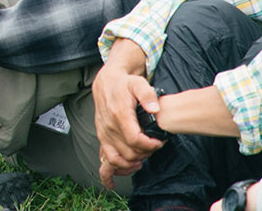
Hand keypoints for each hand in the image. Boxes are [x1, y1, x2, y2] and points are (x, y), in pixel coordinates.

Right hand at [93, 45, 163, 188]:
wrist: (107, 82)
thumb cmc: (124, 84)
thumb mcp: (138, 83)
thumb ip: (148, 95)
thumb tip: (155, 109)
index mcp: (119, 115)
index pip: (135, 140)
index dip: (150, 145)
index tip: (159, 142)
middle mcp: (109, 127)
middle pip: (128, 153)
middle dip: (145, 154)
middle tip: (154, 146)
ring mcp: (103, 134)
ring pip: (116, 159)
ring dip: (131, 163)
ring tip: (142, 159)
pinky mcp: (101, 137)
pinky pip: (103, 160)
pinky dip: (110, 172)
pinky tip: (117, 179)